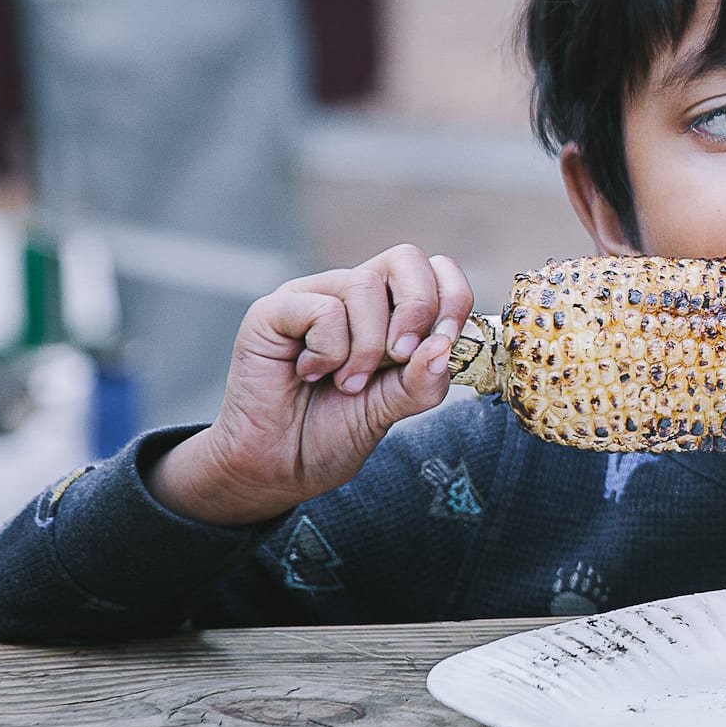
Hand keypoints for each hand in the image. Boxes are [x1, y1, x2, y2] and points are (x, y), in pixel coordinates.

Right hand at [149, 245, 473, 526]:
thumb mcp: (394, 408)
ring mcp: (311, 296)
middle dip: (416, 311)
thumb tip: (444, 345)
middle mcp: (350, 293)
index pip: (435, 270)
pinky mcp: (273, 310)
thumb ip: (423, 380)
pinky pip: (324, 309)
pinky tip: (309, 373)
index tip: (445, 341)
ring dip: (366, 347)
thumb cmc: (333, 432)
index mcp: (388, 309)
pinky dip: (329, 352)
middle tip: (398, 359)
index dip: (452, 297)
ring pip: (365, 285)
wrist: (278, 467)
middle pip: (405, 258)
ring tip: (347, 382)